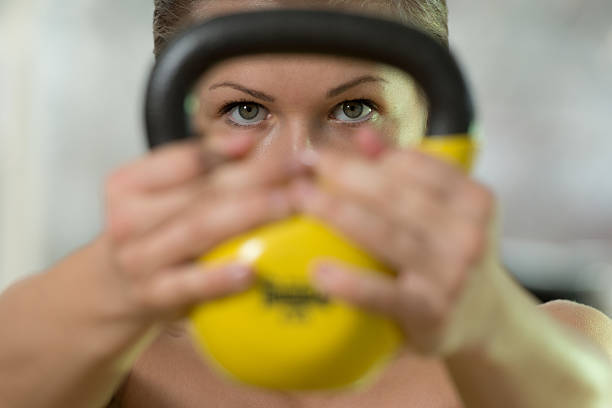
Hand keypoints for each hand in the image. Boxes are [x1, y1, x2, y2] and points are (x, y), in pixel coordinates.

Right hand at [102, 134, 296, 322]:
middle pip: (200, 192)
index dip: (228, 147)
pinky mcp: (153, 296)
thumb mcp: (160, 197)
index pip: (184, 159)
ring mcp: (138, 259)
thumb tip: (252, 140)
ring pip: (198, 230)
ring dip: (248, 214)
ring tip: (289, 204)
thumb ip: (199, 169)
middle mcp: (128, 219)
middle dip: (256, 177)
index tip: (269, 138)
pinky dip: (218, 278)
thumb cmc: (150, 236)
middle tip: (301, 169)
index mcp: (129, 185)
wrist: (110, 290)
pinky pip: (189, 285)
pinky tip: (251, 271)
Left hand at [290, 131, 499, 354]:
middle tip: (303, 165)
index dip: (363, 156)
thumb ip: (406, 171)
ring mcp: (453, 273)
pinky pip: (383, 293)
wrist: (485, 317)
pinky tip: (317, 270)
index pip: (412, 166)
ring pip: (384, 234)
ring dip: (335, 212)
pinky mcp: (432, 310)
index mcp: (474, 199)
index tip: (321, 153)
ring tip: (299, 198)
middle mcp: (469, 232)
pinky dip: (349, 281)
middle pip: (394, 195)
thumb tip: (363, 135)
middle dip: (343, 175)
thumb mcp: (443, 211)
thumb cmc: (450, 255)